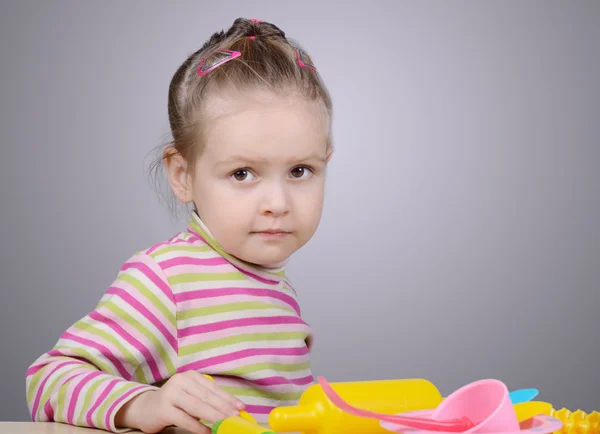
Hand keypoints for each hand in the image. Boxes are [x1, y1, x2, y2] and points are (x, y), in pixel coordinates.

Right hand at [115, 371, 244, 433]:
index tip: (241, 407)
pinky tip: (209, 431)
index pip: (213, 388)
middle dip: (224, 408)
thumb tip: (231, 408)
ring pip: (198, 407)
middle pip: (207, 397)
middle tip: (236, 417)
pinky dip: (198, 426)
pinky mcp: (164, 409)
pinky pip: (185, 419)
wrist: (145, 408)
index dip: (228, 398)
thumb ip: (207, 399)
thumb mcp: (190, 395)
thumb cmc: (173, 402)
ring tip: (226, 423)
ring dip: (214, 416)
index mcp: (190, 376)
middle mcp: (180, 381)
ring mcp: (171, 394)